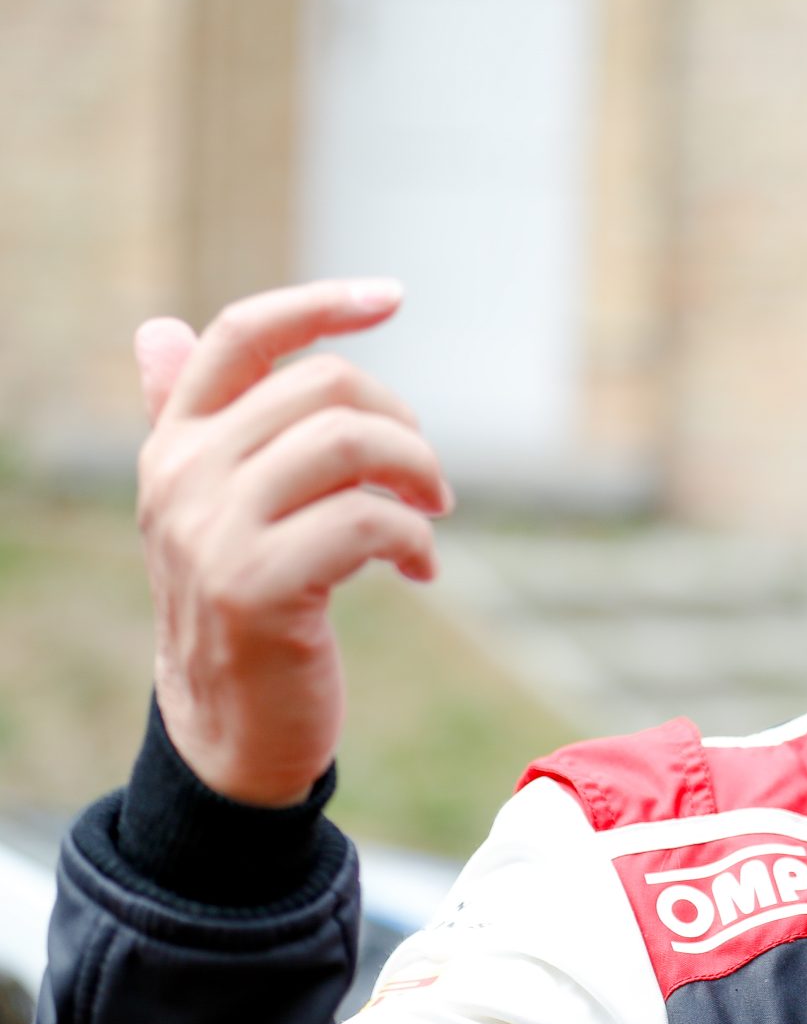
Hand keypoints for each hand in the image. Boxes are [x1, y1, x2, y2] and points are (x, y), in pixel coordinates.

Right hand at [135, 280, 450, 805]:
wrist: (229, 726)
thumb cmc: (241, 602)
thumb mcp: (211, 507)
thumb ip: (192, 420)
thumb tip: (159, 329)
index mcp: (175, 443)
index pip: (241, 335)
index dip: (321, 304)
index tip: (393, 297)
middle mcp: (182, 476)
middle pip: (324, 386)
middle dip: (403, 425)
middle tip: (429, 482)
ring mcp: (213, 532)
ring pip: (351, 443)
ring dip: (419, 474)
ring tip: (430, 515)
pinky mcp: (256, 587)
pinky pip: (369, 521)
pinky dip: (416, 541)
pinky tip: (420, 571)